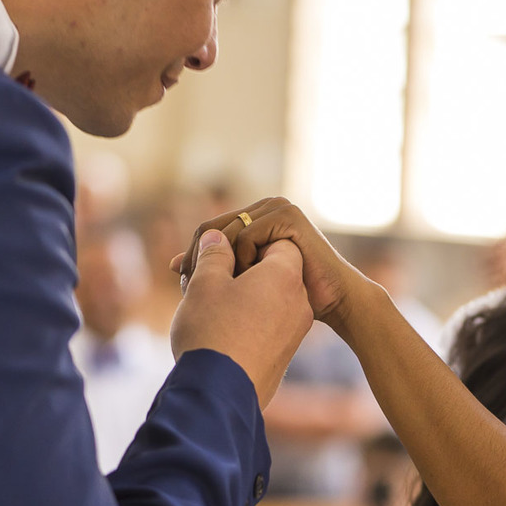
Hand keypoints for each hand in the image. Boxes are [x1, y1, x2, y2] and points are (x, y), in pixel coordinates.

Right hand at [170, 229, 312, 407]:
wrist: (219, 397)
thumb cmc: (212, 332)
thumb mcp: (206, 283)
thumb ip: (214, 254)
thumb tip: (217, 237)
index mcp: (285, 276)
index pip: (276, 242)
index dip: (247, 243)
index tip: (221, 256)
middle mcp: (298, 303)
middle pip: (271, 272)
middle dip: (238, 271)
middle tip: (203, 278)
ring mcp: (295, 333)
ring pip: (267, 300)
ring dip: (238, 297)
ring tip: (202, 306)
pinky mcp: (283, 356)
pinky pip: (267, 326)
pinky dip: (245, 321)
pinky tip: (215, 330)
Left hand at [173, 198, 369, 327]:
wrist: (334, 300)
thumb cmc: (291, 297)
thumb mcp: (243, 281)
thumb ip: (213, 270)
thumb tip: (171, 265)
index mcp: (252, 216)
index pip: (206, 232)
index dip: (191, 257)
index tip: (183, 286)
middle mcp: (263, 206)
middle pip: (210, 229)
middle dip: (197, 260)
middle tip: (191, 290)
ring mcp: (276, 207)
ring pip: (226, 233)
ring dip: (221, 265)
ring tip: (220, 292)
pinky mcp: (287, 216)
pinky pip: (247, 236)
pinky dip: (244, 261)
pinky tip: (249, 284)